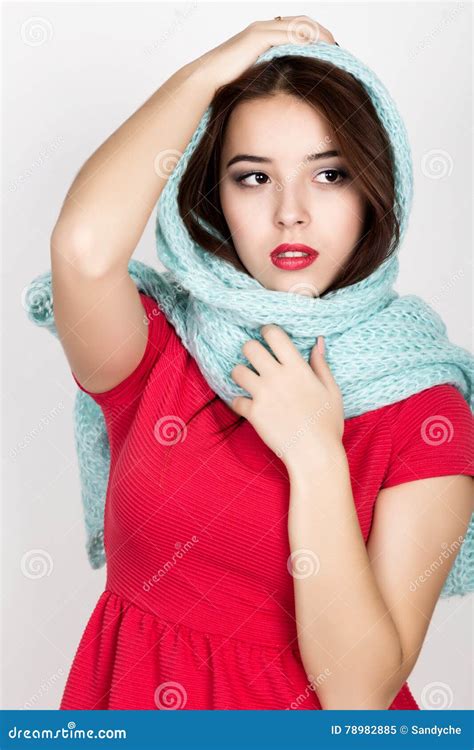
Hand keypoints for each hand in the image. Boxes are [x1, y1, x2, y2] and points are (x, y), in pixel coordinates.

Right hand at [186, 16, 336, 91]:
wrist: (206, 80)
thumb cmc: (225, 83)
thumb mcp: (253, 77)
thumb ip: (269, 74)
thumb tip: (283, 89)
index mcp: (262, 34)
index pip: (294, 27)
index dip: (313, 35)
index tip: (328, 49)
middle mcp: (262, 27)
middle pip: (301, 21)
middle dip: (320, 32)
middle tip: (337, 46)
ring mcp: (260, 29)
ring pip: (297, 25)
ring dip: (318, 34)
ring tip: (333, 47)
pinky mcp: (258, 36)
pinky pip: (288, 34)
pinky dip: (305, 39)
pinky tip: (318, 48)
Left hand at [230, 325, 344, 467]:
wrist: (315, 454)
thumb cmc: (327, 424)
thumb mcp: (332, 391)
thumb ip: (321, 365)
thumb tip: (318, 342)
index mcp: (297, 368)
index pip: (274, 334)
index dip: (268, 332)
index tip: (268, 337)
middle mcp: (277, 377)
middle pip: (249, 347)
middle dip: (250, 350)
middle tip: (256, 359)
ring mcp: (263, 394)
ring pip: (237, 371)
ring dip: (241, 374)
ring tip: (249, 382)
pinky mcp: (253, 413)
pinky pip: (235, 400)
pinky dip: (240, 403)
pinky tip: (249, 406)